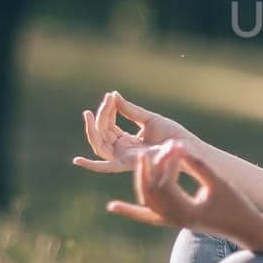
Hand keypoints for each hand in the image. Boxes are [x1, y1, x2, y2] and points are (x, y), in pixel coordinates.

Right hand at [73, 91, 192, 173]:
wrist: (185, 146)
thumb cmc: (172, 135)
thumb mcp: (148, 119)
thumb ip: (130, 110)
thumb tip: (113, 96)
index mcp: (127, 141)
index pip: (109, 126)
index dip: (107, 111)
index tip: (110, 96)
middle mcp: (123, 151)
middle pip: (102, 134)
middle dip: (100, 117)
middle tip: (105, 100)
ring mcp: (123, 158)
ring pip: (99, 144)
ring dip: (92, 129)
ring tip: (89, 113)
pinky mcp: (127, 165)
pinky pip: (105, 166)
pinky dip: (91, 165)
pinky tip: (77, 161)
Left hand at [107, 140, 262, 244]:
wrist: (246, 230)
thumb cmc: (237, 206)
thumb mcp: (219, 184)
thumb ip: (199, 167)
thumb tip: (180, 148)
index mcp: (186, 212)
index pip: (166, 184)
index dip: (168, 163)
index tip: (175, 145)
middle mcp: (175, 219)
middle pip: (150, 192)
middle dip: (148, 170)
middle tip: (150, 148)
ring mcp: (174, 222)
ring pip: (146, 202)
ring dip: (140, 182)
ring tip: (139, 162)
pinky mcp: (175, 222)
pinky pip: (147, 216)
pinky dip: (131, 210)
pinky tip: (114, 206)